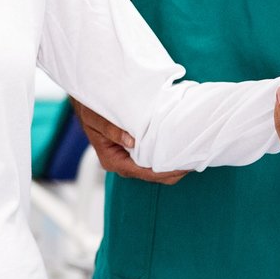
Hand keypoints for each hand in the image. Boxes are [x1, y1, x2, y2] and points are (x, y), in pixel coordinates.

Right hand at [72, 100, 186, 185]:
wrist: (85, 102)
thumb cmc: (89, 109)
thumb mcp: (96, 118)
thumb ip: (112, 130)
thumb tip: (132, 142)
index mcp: (111, 159)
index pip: (143, 173)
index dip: (164, 172)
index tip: (183, 167)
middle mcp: (120, 162)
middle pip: (150, 175)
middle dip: (172, 171)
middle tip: (194, 162)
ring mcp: (126, 158)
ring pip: (152, 169)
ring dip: (170, 164)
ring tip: (190, 157)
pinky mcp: (132, 152)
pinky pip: (151, 159)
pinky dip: (164, 156)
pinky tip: (178, 150)